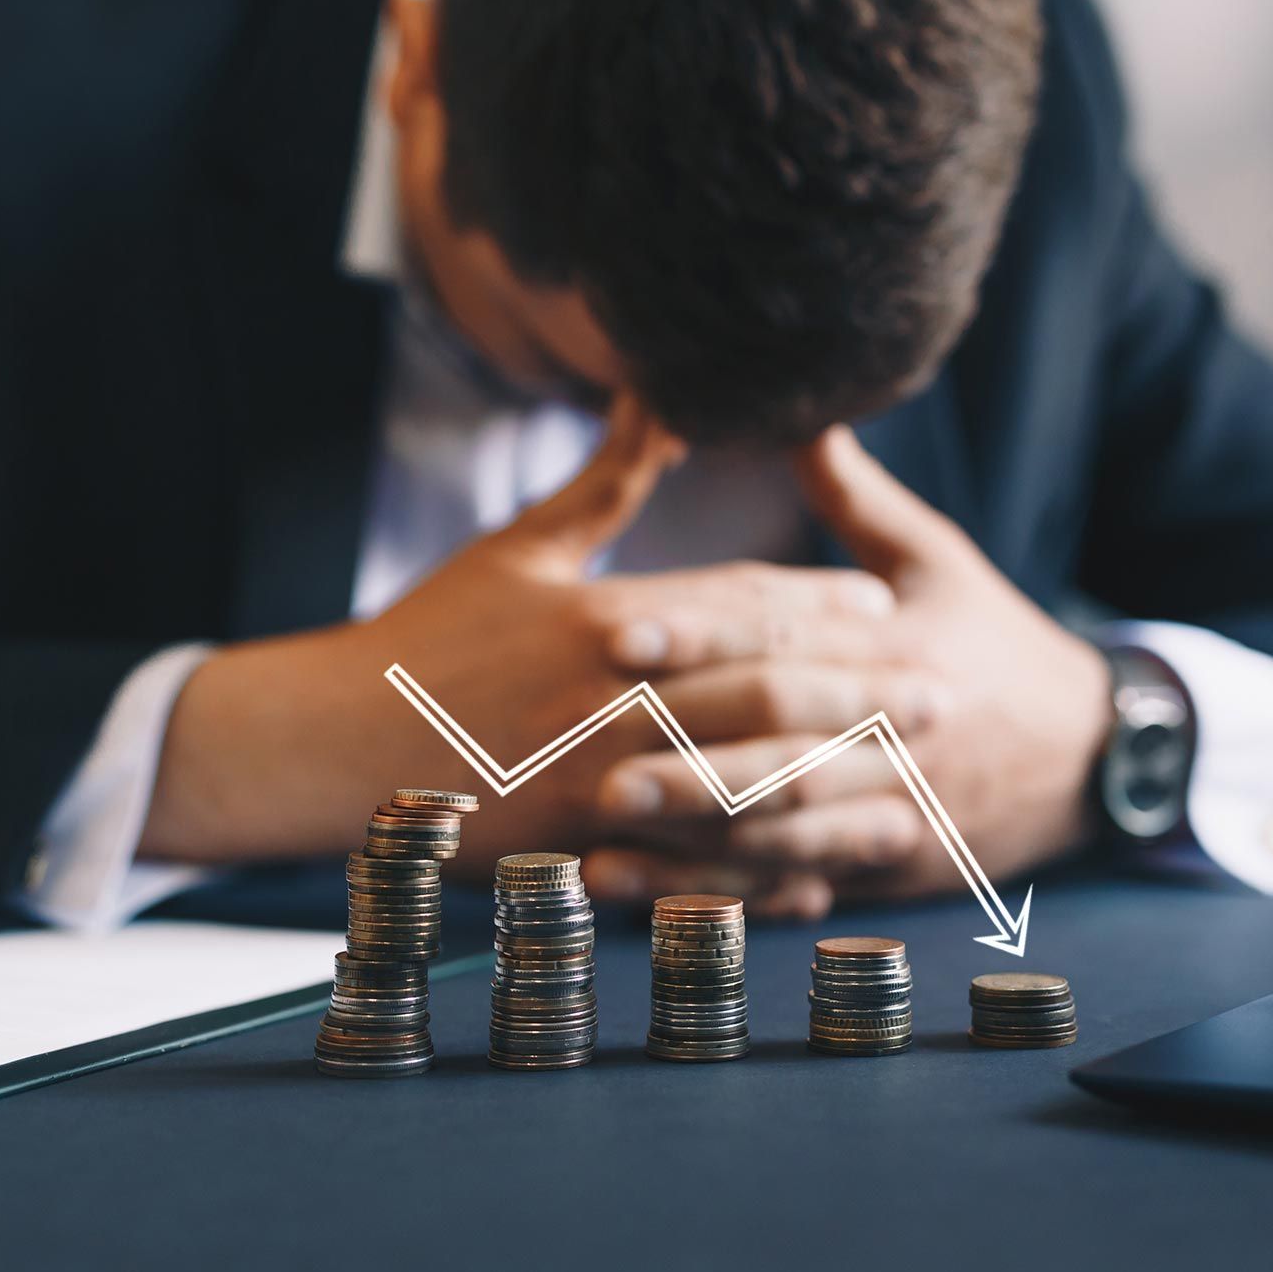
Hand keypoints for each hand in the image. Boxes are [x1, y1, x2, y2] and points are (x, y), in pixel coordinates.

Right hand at [142, 400, 906, 871]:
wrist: (332, 741)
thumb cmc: (426, 638)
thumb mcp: (517, 548)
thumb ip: (607, 481)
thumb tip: (663, 396)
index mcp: (606, 618)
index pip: (739, 605)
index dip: (822, 607)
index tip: (885, 610)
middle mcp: (615, 700)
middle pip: (766, 692)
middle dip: (862, 694)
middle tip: (940, 693)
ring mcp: (599, 782)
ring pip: (745, 784)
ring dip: (835, 786)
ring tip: (904, 785)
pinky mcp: (581, 851)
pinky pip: (693, 866)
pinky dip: (758, 873)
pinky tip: (814, 875)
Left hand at [583, 424, 1111, 918]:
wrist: (1102, 753)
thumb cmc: (998, 644)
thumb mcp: (939, 561)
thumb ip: (856, 499)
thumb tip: (799, 415)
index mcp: (895, 648)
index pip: (785, 638)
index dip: (700, 635)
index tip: (617, 630)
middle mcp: (892, 735)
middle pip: (782, 749)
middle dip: (688, 761)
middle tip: (594, 762)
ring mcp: (893, 810)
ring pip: (788, 831)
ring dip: (695, 843)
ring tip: (603, 844)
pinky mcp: (889, 866)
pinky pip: (804, 886)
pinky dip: (733, 900)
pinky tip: (663, 908)